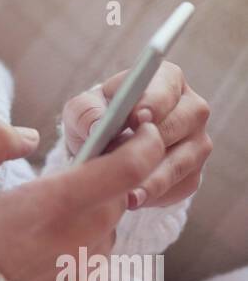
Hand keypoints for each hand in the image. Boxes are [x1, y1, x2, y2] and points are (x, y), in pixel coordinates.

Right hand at [0, 116, 165, 280]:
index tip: (140, 130)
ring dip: (88, 217)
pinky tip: (34, 254)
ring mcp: (78, 279)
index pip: (126, 171)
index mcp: (48, 208)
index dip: (143, 145)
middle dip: (103, 180)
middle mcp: (74, 245)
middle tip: (65, 175)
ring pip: (105, 232)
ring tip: (41, 219)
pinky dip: (73, 252)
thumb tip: (30, 137)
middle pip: (118, 199)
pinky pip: (89, 266)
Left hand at [61, 61, 211, 209]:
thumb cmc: (97, 119)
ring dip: (154, 178)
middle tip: (126, 160)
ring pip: (183, 161)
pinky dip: (157, 195)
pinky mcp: (193, 174)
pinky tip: (133, 199)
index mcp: (167, 80)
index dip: (152, 103)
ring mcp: (197, 143)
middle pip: (182, 123)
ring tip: (126, 193)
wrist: (105, 149)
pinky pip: (180, 186)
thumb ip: (86, 112)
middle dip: (152, 142)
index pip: (166, 88)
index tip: (135, 119)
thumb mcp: (82, 110)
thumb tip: (97, 125)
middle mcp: (191, 109)